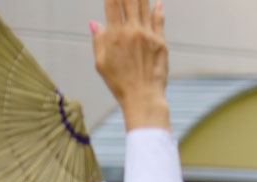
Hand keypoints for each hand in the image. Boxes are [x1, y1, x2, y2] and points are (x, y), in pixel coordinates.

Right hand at [92, 0, 169, 130]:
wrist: (143, 97)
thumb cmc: (119, 83)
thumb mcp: (101, 63)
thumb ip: (98, 40)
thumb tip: (94, 23)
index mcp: (115, 35)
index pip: (112, 3)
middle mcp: (132, 31)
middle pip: (130, 1)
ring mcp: (149, 36)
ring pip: (145, 8)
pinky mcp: (161, 43)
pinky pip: (159, 22)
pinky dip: (158, 10)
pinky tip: (158, 3)